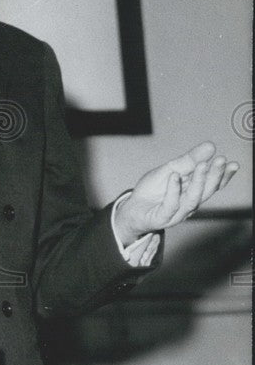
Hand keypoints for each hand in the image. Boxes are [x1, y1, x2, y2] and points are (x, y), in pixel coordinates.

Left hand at [114, 141, 238, 245]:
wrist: (132, 209)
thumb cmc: (152, 190)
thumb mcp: (169, 169)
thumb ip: (188, 160)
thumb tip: (211, 146)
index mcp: (193, 192)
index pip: (212, 184)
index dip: (224, 175)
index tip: (233, 164)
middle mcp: (189, 203)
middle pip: (206, 191)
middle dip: (215, 176)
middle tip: (221, 160)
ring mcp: (176, 213)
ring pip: (192, 199)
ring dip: (198, 182)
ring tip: (201, 165)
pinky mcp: (161, 218)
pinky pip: (170, 206)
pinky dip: (173, 191)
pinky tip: (174, 176)